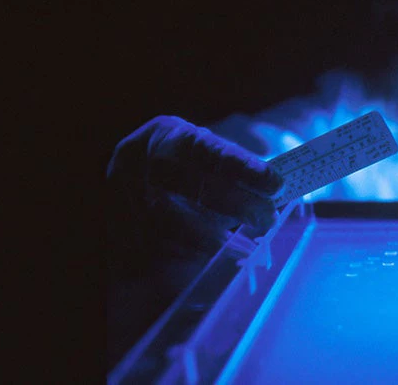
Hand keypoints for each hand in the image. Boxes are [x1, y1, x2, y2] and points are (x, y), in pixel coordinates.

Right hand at [106, 115, 284, 256]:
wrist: (133, 178)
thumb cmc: (184, 168)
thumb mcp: (206, 157)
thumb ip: (238, 172)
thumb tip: (281, 194)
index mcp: (165, 136)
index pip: (210, 151)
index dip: (245, 168)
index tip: (277, 184)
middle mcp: (138, 162)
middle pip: (190, 185)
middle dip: (235, 204)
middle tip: (267, 218)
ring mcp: (121, 197)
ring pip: (169, 222)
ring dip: (212, 239)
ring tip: (246, 248)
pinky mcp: (116, 229)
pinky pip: (153, 248)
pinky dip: (187, 256)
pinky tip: (213, 261)